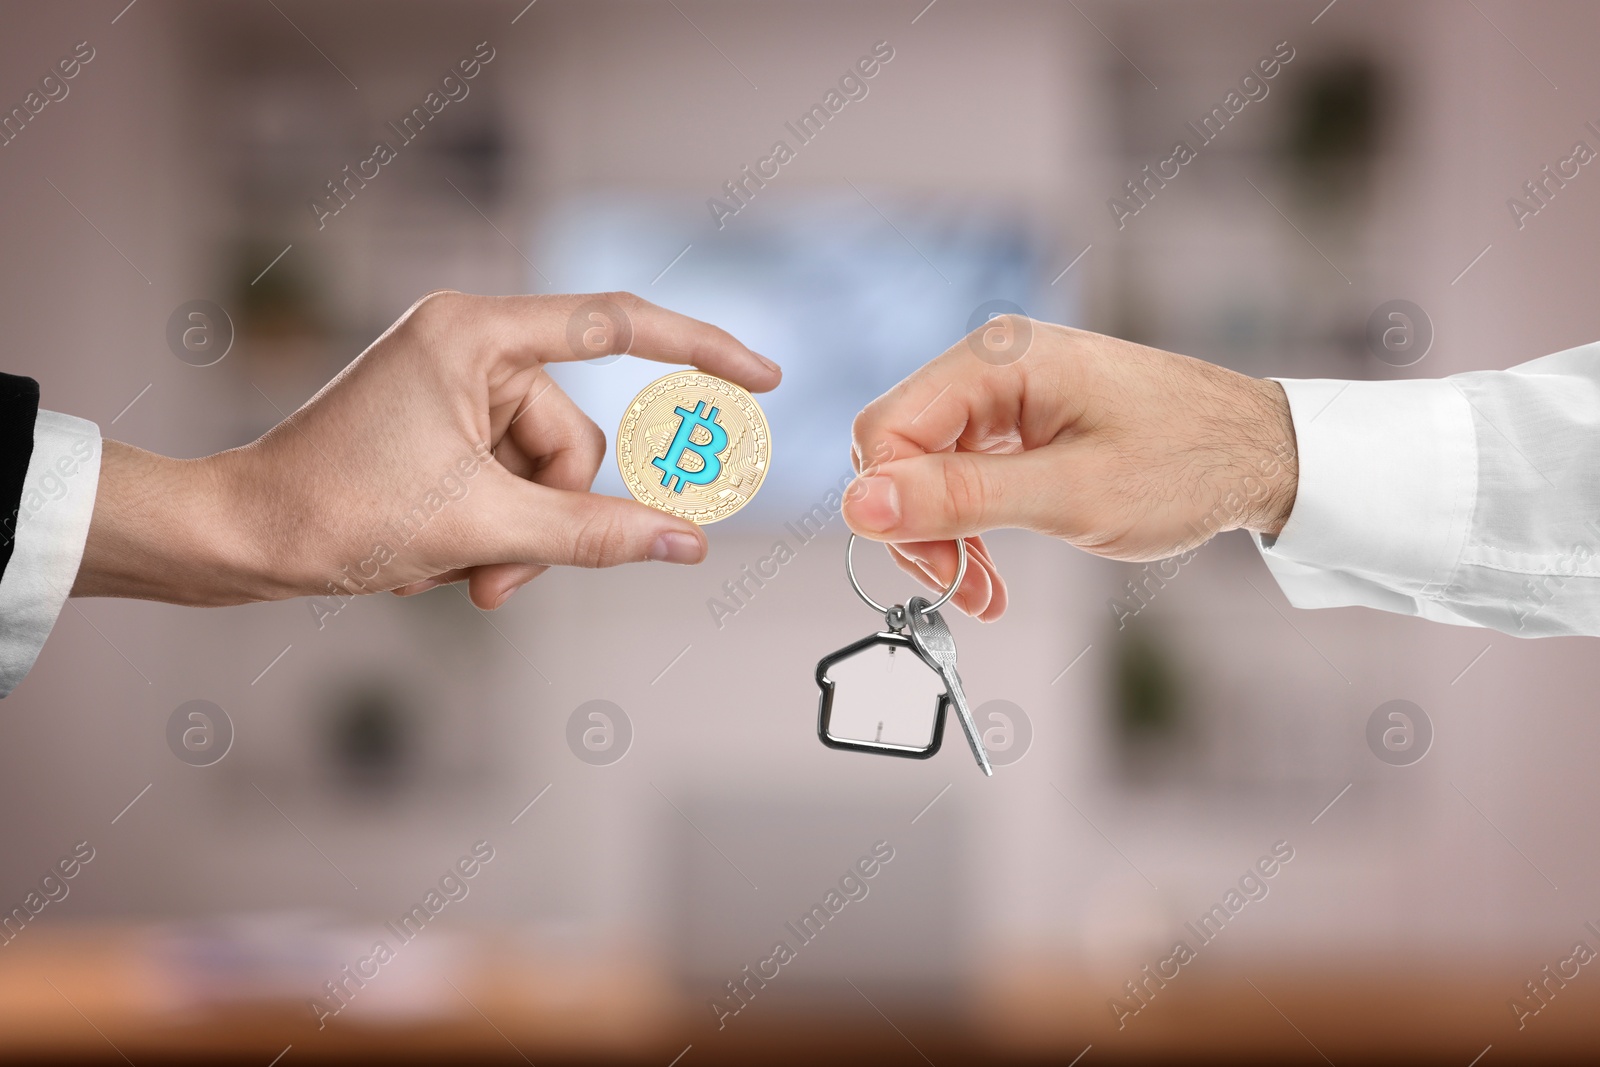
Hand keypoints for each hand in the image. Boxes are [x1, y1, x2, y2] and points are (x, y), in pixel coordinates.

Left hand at [72, 291, 780, 608]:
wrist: (240, 538)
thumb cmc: (339, 511)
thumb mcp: (483, 525)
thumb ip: (599, 533)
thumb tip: (691, 543)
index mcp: (475, 333)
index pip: (617, 324)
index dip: (700, 348)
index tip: (761, 378)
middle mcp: (470, 346)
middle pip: (575, 439)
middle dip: (549, 517)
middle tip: (495, 572)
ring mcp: (455, 389)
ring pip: (546, 474)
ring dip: (518, 537)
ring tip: (459, 573)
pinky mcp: (443, 428)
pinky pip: (512, 483)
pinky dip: (492, 532)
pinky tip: (440, 560)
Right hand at [841, 318, 1295, 620]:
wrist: (1261, 453)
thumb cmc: (1185, 464)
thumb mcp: (1067, 496)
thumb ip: (960, 498)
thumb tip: (861, 505)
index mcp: (998, 359)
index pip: (887, 430)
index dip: (893, 509)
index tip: (936, 573)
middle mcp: (992, 362)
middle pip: (899, 450)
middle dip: (919, 530)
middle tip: (964, 591)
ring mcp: (1005, 388)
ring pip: (925, 468)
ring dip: (943, 537)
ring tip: (982, 594)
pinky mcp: (1020, 417)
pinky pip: (961, 471)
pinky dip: (969, 525)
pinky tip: (990, 571)